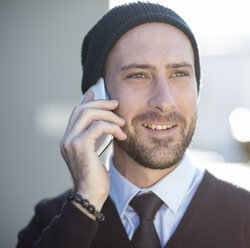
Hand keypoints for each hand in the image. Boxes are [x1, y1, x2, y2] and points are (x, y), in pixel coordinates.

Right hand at [59, 90, 125, 210]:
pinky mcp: (80, 146)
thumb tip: (102, 123)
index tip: (97, 92)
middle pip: (81, 109)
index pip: (76, 113)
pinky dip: (113, 127)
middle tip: (117, 104)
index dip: (87, 101)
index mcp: (68, 139)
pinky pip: (98, 126)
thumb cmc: (96, 176)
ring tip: (123, 122)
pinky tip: (121, 136)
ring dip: (109, 115)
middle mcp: (66, 138)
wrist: (91, 195)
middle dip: (102, 104)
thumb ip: (96, 137)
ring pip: (89, 114)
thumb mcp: (95, 152)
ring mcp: (71, 141)